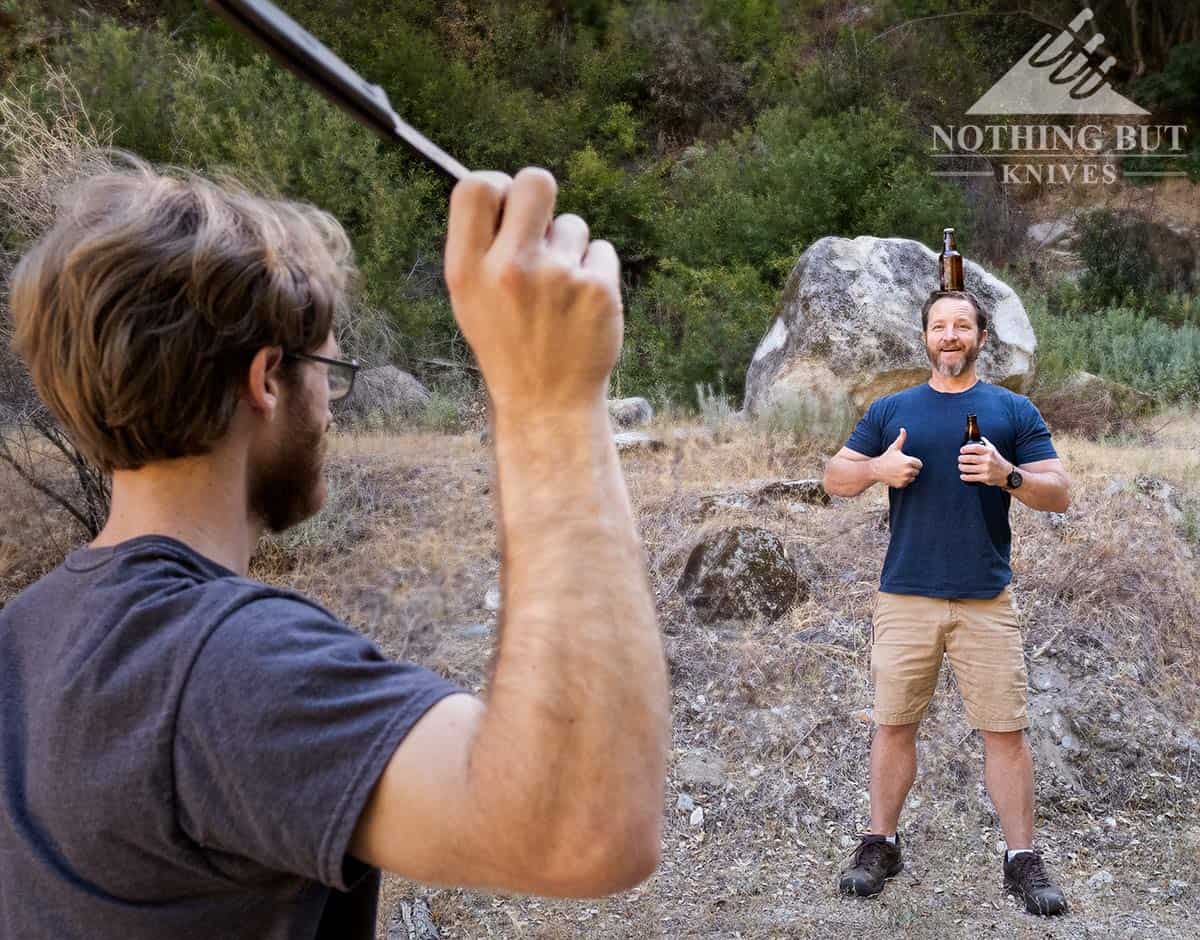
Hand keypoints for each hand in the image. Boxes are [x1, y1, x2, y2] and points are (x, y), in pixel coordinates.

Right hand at [444, 167, 621, 418]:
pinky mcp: (598, 289)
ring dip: (569, 248)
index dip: (496, 185)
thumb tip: (503, 189)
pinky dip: (595, 271)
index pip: (475, 187)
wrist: (548, 403)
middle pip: (535, 180)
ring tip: (559, 291)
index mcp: (468, 271)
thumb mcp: (469, 301)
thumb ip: (479, 246)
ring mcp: (558, 277)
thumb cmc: (508, 346)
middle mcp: (511, 269)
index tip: (507, 204)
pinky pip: (601, 250)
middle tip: (541, 228)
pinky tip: (581, 305)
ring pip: (572, 223)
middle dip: (540, 197)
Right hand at [870, 428, 922, 488]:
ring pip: (912, 478)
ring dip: (908, 475)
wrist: (876, 469)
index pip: (920, 464)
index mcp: (909, 461)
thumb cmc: (886, 457)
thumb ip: (901, 438)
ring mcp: (905, 479)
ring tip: (898, 471)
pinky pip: (907, 483)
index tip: (906, 461)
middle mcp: (908, 471)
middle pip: (917, 471)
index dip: (914, 462)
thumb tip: (903, 429)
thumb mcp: (894, 447)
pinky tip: (895, 476)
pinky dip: (903, 481)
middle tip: (901, 466)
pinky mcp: (901, 485)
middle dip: (911, 469)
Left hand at [959, 436, 1010, 485]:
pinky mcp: (985, 478)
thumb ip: (985, 443)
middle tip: (960, 459)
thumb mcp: (993, 449)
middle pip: (969, 458)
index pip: (975, 448)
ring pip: (968, 468)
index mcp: (989, 451)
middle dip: (961, 458)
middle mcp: (988, 460)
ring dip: (961, 467)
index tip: (962, 450)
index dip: (966, 448)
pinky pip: (971, 477)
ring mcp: (987, 469)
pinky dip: (965, 477)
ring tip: (961, 466)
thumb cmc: (997, 460)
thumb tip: (977, 436)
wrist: (1006, 473)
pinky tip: (963, 475)